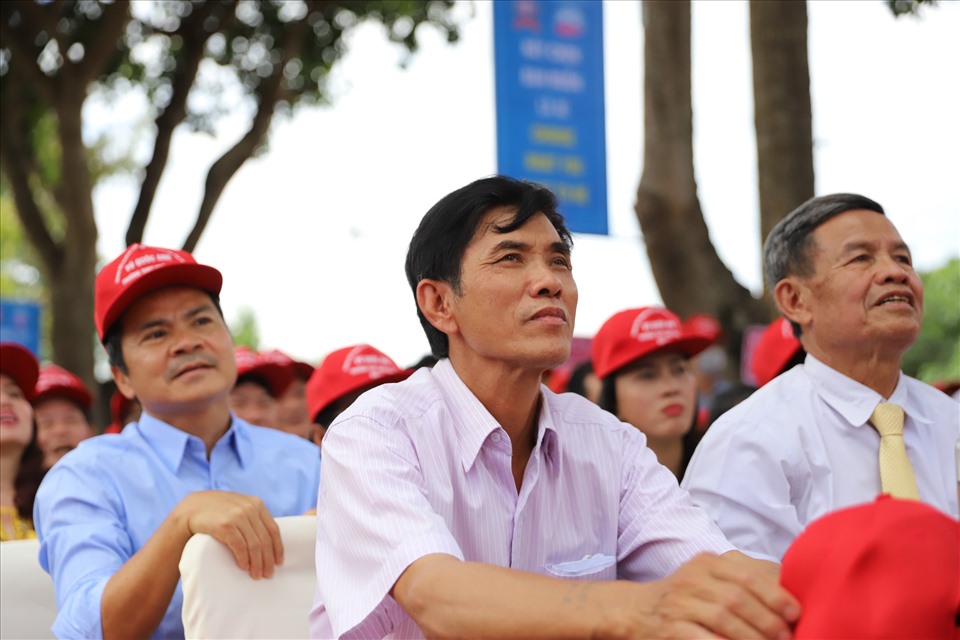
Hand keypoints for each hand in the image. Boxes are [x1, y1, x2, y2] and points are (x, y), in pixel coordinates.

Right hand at [174, 490, 283, 579]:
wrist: (191, 507)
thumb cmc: (217, 510)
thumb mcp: (239, 506)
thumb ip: (252, 516)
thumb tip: (267, 540)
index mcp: (257, 503)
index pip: (273, 530)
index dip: (277, 548)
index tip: (279, 562)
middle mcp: (249, 508)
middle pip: (265, 540)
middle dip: (268, 560)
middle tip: (268, 574)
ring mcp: (237, 516)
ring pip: (254, 545)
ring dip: (257, 563)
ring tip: (256, 575)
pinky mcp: (225, 525)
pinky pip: (240, 546)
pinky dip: (244, 559)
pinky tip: (244, 567)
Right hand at [632, 552, 799, 638]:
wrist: (638, 610)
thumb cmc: (686, 597)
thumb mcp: (710, 578)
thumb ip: (743, 580)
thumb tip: (788, 593)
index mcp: (707, 563)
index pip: (746, 575)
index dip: (775, 594)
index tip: (795, 613)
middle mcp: (692, 579)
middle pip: (737, 598)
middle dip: (768, 621)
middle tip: (786, 637)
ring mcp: (680, 603)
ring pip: (724, 619)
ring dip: (753, 638)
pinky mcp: (672, 629)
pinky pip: (705, 639)